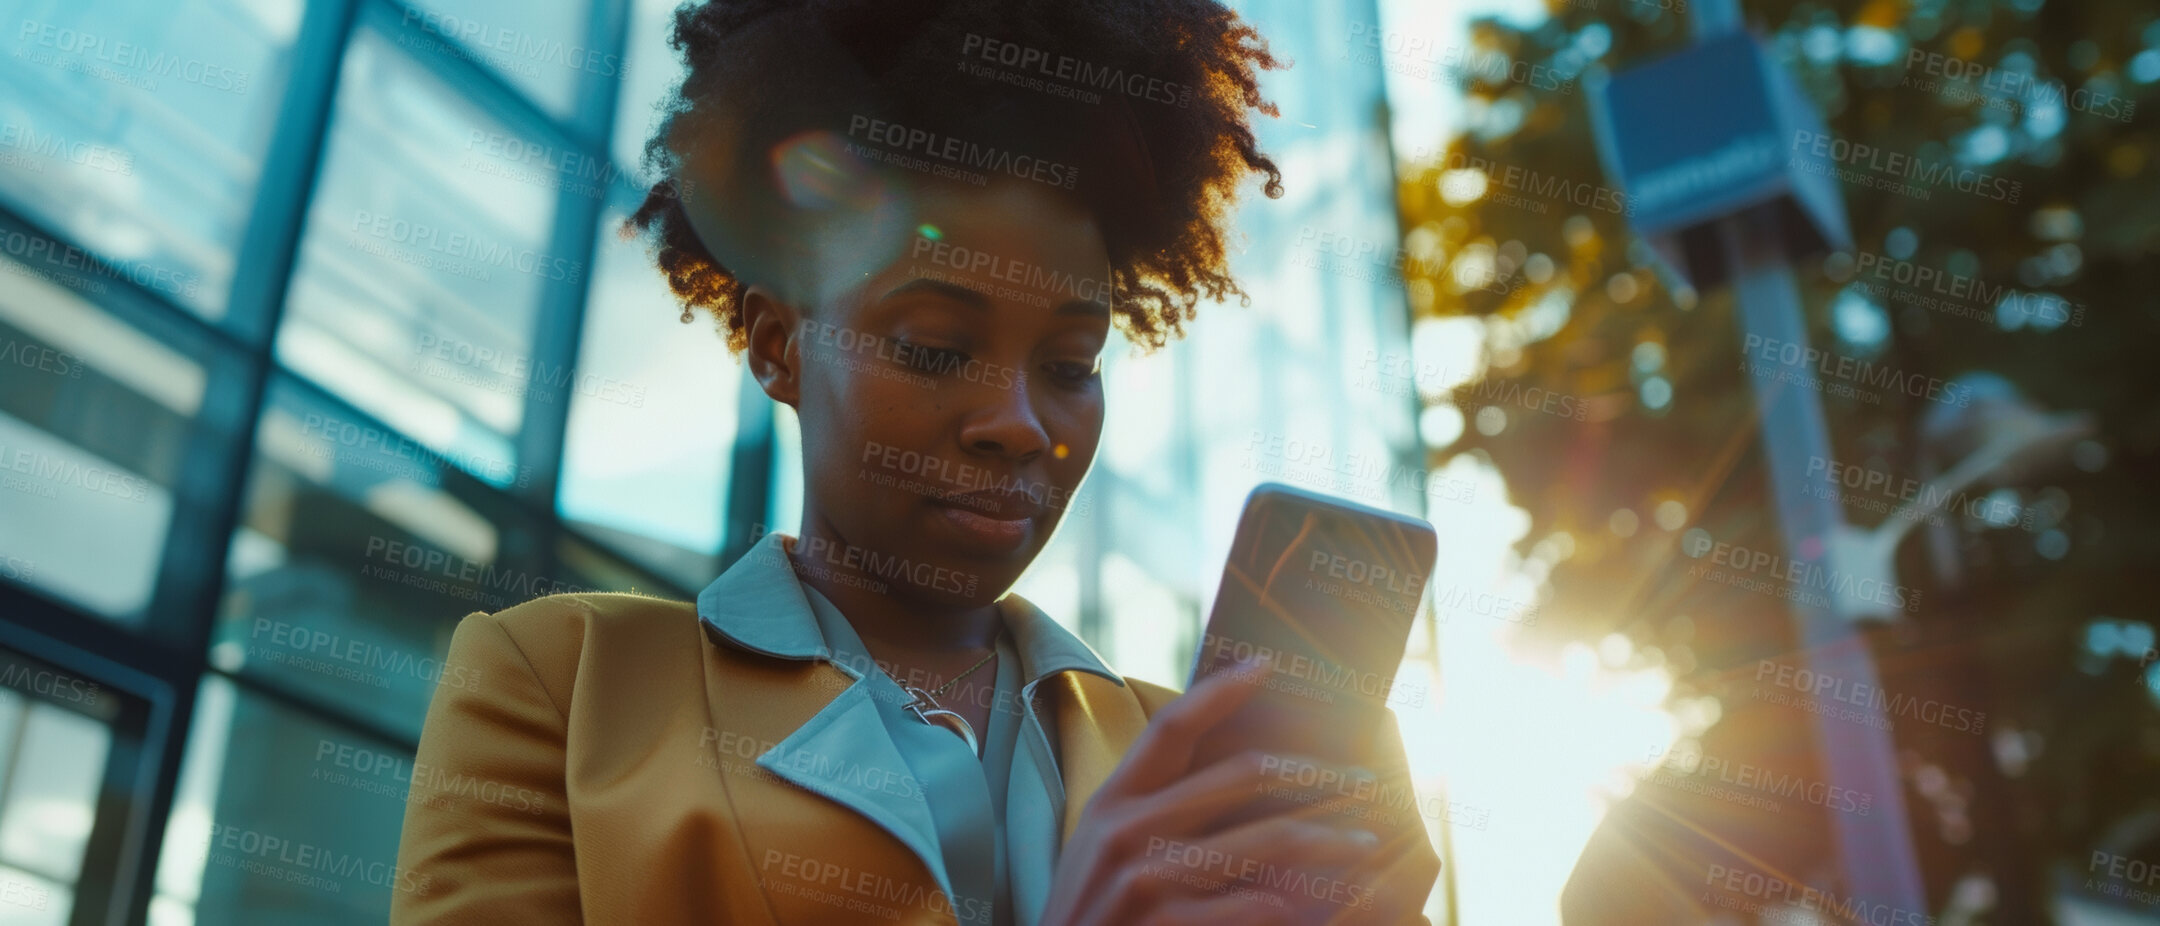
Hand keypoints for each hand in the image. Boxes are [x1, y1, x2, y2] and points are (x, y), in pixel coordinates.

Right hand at [1036, 657, 1440, 924]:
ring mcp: (1142, 881)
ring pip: (1262, 841)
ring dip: (1326, 839)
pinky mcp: (1160, 925)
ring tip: (1366, 841)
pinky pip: (1249, 906)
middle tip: (1364, 778)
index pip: (1169, 728)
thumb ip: (1155, 809)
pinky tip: (1317, 901)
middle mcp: (1125, 831)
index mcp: (1112, 801)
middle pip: (1238, 776)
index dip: (1216, 692)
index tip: (1265, 664)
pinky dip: (1289, 902)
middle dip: (1313, 772)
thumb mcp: (1105, 847)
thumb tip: (1236, 770)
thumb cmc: (1093, 911)